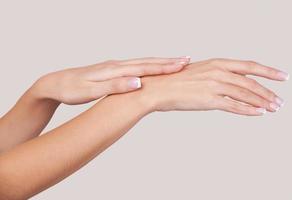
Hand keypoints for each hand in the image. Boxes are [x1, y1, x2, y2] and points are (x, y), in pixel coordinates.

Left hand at [32, 57, 189, 104]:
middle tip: (186, 60)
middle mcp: (117, 65)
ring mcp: (115, 66)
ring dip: (160, 62)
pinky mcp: (112, 70)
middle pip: (147, 62)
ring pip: (142, 63)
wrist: (55, 83)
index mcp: (114, 70)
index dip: (164, 67)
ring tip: (176, 63)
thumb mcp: (92, 90)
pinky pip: (136, 67)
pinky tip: (153, 69)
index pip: (144, 67)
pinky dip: (148, 66)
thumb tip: (138, 82)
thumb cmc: (71, 89)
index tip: (181, 65)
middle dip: (167, 62)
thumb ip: (116, 86)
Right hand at [141, 58, 288, 115]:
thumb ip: (215, 74)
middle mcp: (218, 71)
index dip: (268, 71)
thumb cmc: (175, 81)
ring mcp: (214, 85)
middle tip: (280, 101)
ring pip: (245, 94)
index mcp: (217, 63)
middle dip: (268, 92)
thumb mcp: (198, 71)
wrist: (158, 88)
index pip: (249, 65)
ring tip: (273, 108)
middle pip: (251, 81)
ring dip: (262, 102)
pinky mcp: (208, 99)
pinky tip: (259, 113)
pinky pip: (233, 105)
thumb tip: (227, 80)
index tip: (282, 76)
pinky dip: (248, 110)